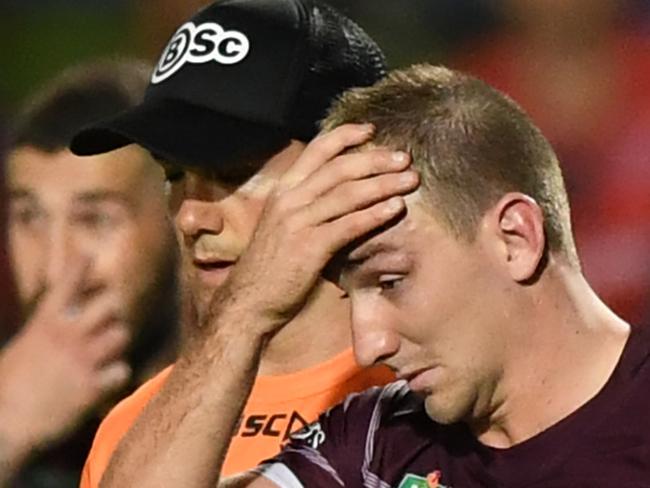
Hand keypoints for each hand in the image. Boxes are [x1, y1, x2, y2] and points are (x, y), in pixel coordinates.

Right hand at [0, 257, 130, 457]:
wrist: (5, 426)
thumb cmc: (9, 387)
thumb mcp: (23, 347)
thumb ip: (46, 331)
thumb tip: (65, 319)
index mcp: (45, 324)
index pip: (67, 284)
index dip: (80, 266)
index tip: (89, 254)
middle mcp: (68, 336)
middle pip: (112, 303)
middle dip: (112, 312)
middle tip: (105, 323)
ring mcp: (83, 360)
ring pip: (122, 334)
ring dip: (116, 343)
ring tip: (104, 353)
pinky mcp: (93, 387)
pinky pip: (122, 369)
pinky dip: (116, 375)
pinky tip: (104, 381)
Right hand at [204, 124, 417, 336]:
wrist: (248, 300)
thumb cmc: (270, 265)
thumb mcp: (282, 224)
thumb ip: (306, 205)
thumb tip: (338, 192)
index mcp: (283, 190)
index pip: (316, 150)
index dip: (345, 136)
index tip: (371, 130)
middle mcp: (289, 199)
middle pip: (339, 168)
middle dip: (375, 159)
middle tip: (404, 158)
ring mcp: (298, 222)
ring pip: (347, 193)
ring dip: (383, 184)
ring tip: (410, 179)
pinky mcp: (309, 247)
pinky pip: (348, 225)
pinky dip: (374, 214)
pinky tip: (395, 208)